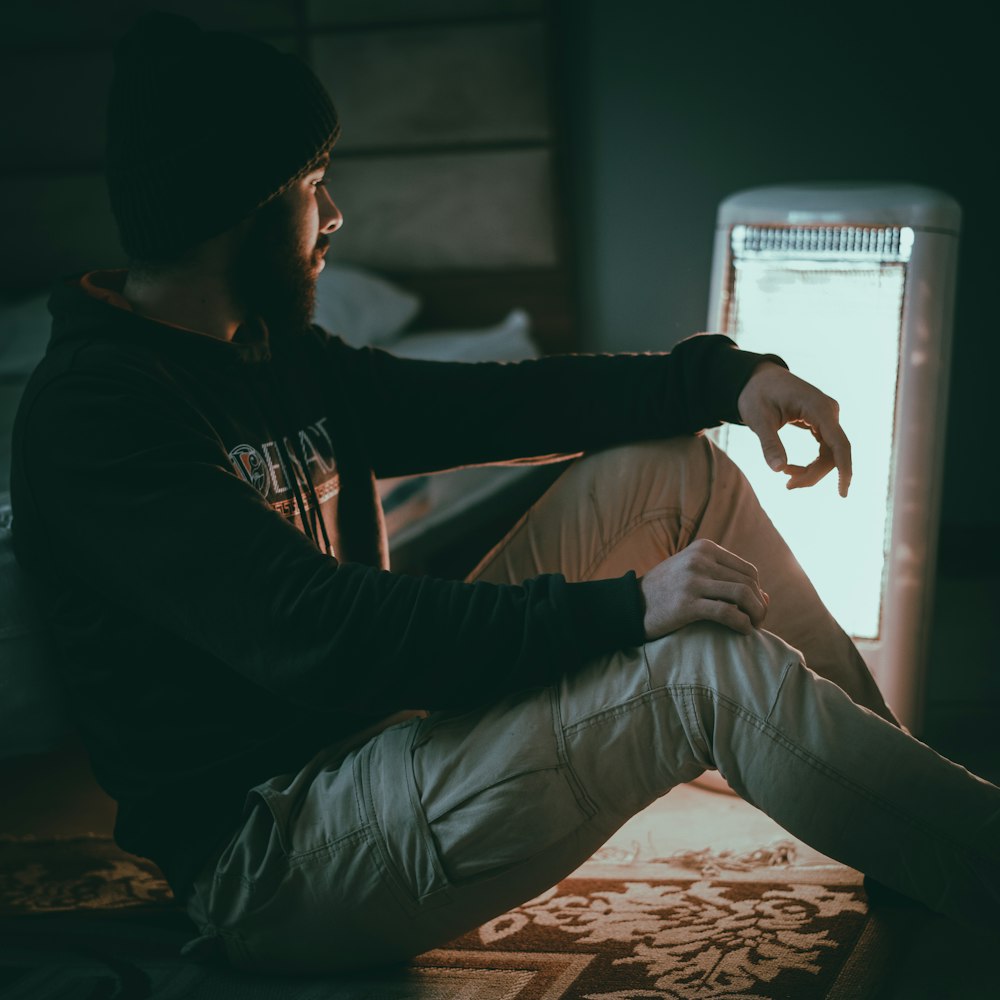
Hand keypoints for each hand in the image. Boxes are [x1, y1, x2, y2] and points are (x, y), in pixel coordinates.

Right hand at [638, 539, 767, 640]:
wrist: (629, 605)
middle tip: (758, 623)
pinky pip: (727, 613)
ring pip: (743, 595)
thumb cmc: (666, 592)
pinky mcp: (687, 603)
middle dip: (760, 605)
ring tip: (754, 627)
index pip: (748, 570)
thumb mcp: (692, 573)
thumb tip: (767, 598)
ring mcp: (692, 580)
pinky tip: (743, 632)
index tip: (755, 610)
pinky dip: (742, 624)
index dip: (759, 592)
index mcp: (703, 548)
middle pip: (749, 583)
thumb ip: (725, 580)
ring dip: (756, 615)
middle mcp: (699, 560)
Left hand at [737, 361, 851, 496]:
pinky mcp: (822, 421)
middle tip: (788, 485)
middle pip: (834, 453)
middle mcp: (829, 411)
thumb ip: (769, 444)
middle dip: (814, 474)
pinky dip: (812, 462)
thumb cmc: (756, 395)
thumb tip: (778, 470)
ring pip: (830, 453)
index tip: (842, 493)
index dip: (844, 470)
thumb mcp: (758, 420)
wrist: (757, 379)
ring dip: (811, 470)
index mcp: (818, 408)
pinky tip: (792, 470)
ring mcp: (827, 416)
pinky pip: (825, 447)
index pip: (839, 444)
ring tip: (787, 479)